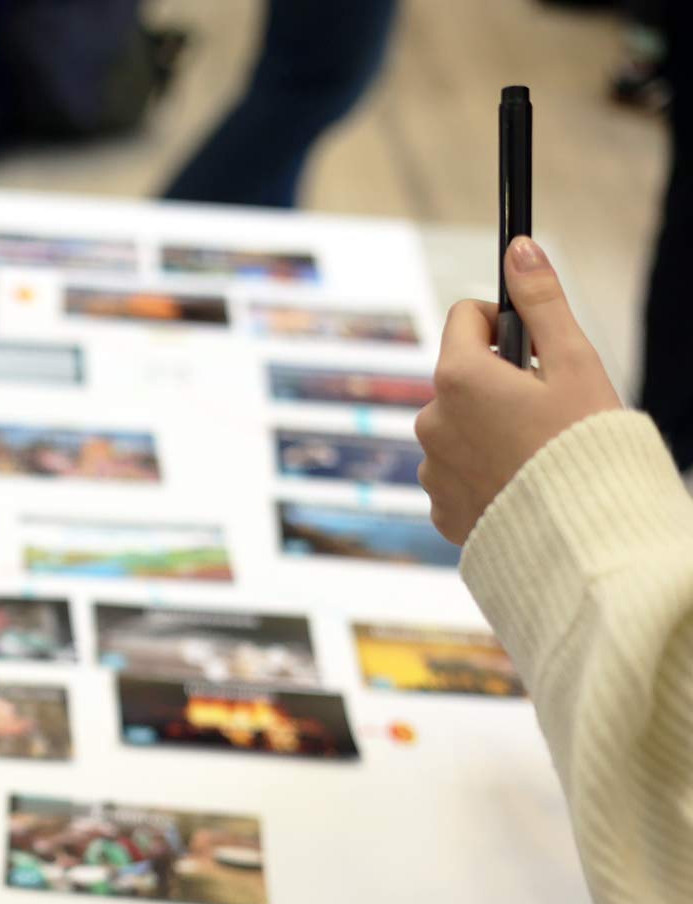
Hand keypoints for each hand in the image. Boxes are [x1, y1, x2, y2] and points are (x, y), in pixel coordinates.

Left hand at [415, 236, 623, 543]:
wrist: (585, 542)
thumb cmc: (587, 449)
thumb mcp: (574, 363)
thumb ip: (542, 302)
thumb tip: (519, 247)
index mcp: (457, 378)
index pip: (464, 318)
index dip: (504, 324)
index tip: (534, 348)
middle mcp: (430, 421)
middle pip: (462, 376)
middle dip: (500, 382)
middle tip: (549, 410)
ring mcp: (431, 469)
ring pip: (459, 427)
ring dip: (490, 429)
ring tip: (537, 453)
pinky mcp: (440, 510)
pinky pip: (458, 475)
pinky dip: (484, 473)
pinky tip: (521, 486)